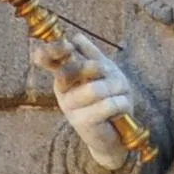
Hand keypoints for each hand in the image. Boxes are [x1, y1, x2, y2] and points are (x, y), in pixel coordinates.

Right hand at [30, 29, 146, 172]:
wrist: (114, 136)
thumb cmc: (108, 101)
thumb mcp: (102, 74)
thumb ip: (90, 55)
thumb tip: (75, 36)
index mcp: (63, 78)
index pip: (51, 59)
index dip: (55, 49)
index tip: (66, 44)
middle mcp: (62, 92)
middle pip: (79, 68)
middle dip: (102, 69)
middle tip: (113, 79)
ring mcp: (70, 108)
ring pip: (97, 88)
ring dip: (118, 90)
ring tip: (120, 97)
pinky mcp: (81, 123)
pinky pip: (108, 104)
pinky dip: (122, 104)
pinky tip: (121, 111)